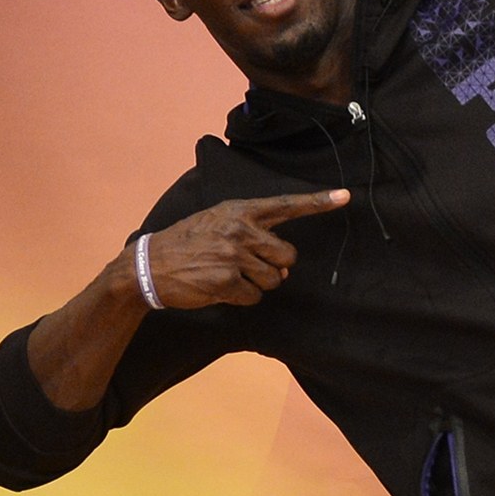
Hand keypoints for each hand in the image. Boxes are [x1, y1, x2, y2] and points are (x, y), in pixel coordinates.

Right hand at [144, 189, 349, 306]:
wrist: (150, 264)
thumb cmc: (188, 243)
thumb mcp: (216, 221)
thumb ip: (252, 233)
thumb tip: (284, 267)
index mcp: (240, 210)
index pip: (286, 205)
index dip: (318, 203)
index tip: (345, 197)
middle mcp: (240, 229)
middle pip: (288, 256)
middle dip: (275, 267)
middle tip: (248, 266)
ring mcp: (233, 255)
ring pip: (274, 280)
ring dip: (256, 284)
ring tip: (228, 275)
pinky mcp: (226, 281)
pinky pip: (254, 297)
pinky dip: (241, 298)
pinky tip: (219, 288)